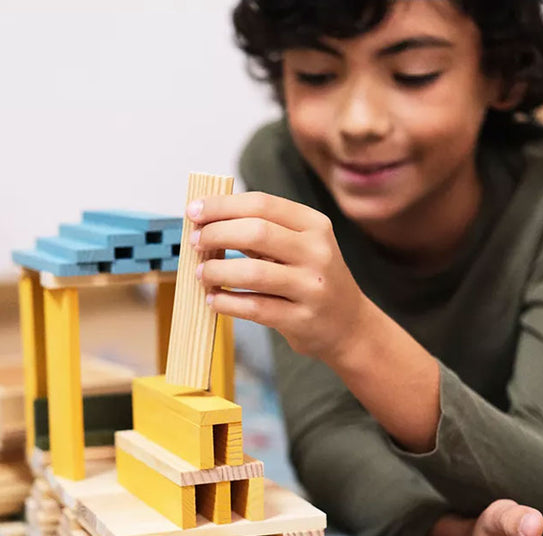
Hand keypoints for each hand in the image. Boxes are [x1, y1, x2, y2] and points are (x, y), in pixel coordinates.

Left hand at [188, 191, 369, 363]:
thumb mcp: (299, 246)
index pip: (262, 204)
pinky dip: (226, 303)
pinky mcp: (301, 319)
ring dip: (216, 272)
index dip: (222, 205)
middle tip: (195, 242)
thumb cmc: (311, 279)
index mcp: (314, 225)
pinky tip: (213, 299)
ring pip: (252, 273)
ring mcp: (311, 287)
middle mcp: (317, 252)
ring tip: (201, 274)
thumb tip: (207, 220)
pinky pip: (254, 308)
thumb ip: (262, 231)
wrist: (349, 325)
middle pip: (256, 232)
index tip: (194, 211)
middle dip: (216, 234)